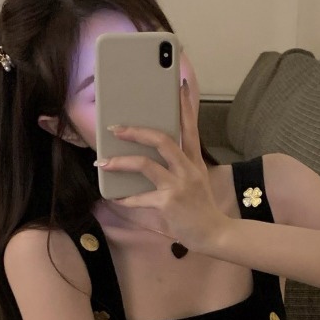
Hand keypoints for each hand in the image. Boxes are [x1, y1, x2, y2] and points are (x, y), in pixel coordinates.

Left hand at [101, 80, 230, 251]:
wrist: (215, 234)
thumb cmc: (201, 209)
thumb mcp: (196, 181)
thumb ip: (179, 167)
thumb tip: (149, 158)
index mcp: (194, 161)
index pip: (190, 127)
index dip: (185, 106)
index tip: (179, 85)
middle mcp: (187, 169)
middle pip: (162, 139)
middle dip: (136, 131)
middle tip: (115, 128)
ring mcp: (178, 185)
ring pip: (145, 164)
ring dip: (120, 162)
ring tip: (103, 162)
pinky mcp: (168, 202)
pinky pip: (140, 197)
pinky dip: (125, 199)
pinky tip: (116, 198)